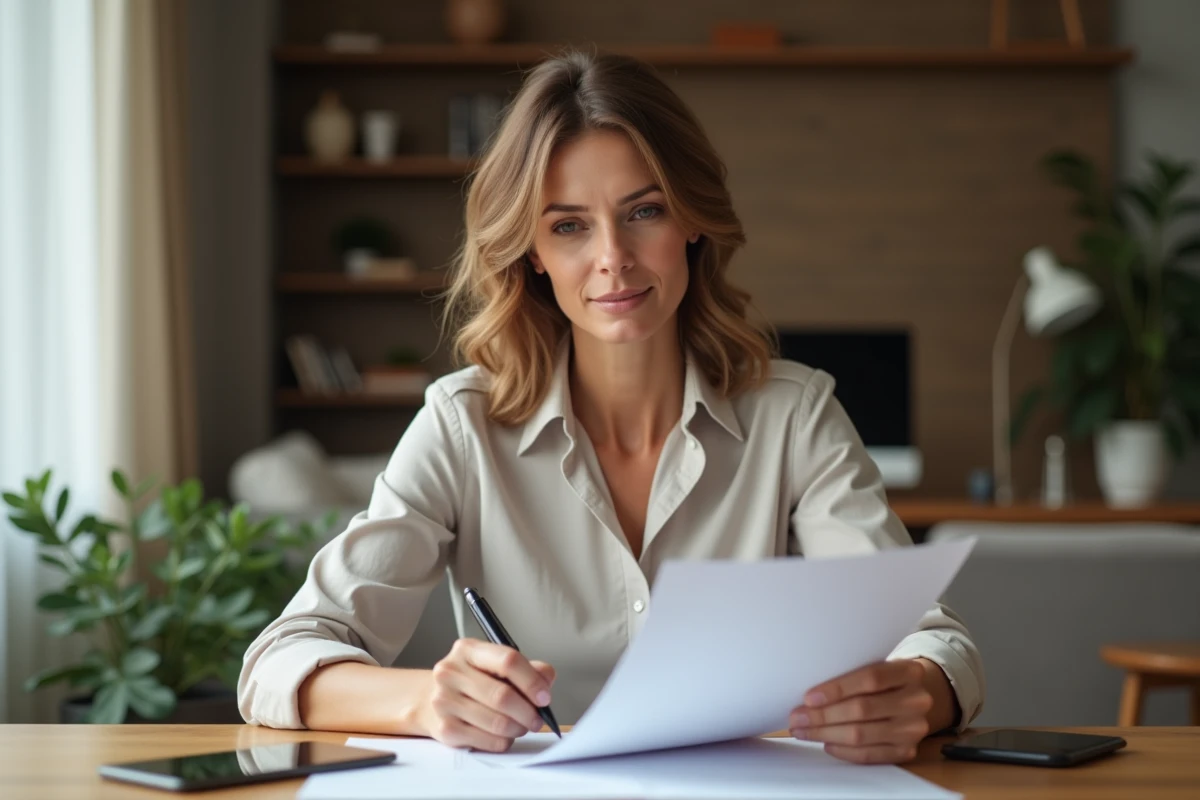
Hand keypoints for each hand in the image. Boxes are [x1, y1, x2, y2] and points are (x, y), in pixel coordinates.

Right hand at [418, 638, 555, 752]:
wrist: (430, 698)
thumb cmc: (472, 680)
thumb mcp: (495, 664)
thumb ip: (527, 668)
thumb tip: (547, 680)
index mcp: (468, 650)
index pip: (508, 661)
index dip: (532, 681)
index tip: (545, 697)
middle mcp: (451, 672)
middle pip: (502, 696)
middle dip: (528, 712)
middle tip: (538, 719)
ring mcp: (444, 701)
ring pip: (497, 722)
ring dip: (518, 728)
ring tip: (522, 726)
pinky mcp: (445, 729)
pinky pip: (487, 741)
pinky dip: (503, 741)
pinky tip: (503, 735)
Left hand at [789, 659, 951, 763]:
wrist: (918, 696)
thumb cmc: (886, 680)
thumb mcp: (876, 664)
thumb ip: (851, 673)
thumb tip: (809, 694)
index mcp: (909, 671)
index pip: (870, 678)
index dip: (837, 689)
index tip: (808, 697)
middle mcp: (917, 700)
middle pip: (862, 709)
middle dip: (823, 715)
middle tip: (797, 718)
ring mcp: (914, 729)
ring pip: (862, 735)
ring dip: (826, 734)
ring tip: (804, 731)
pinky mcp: (907, 750)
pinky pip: (870, 755)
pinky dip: (844, 751)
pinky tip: (827, 743)